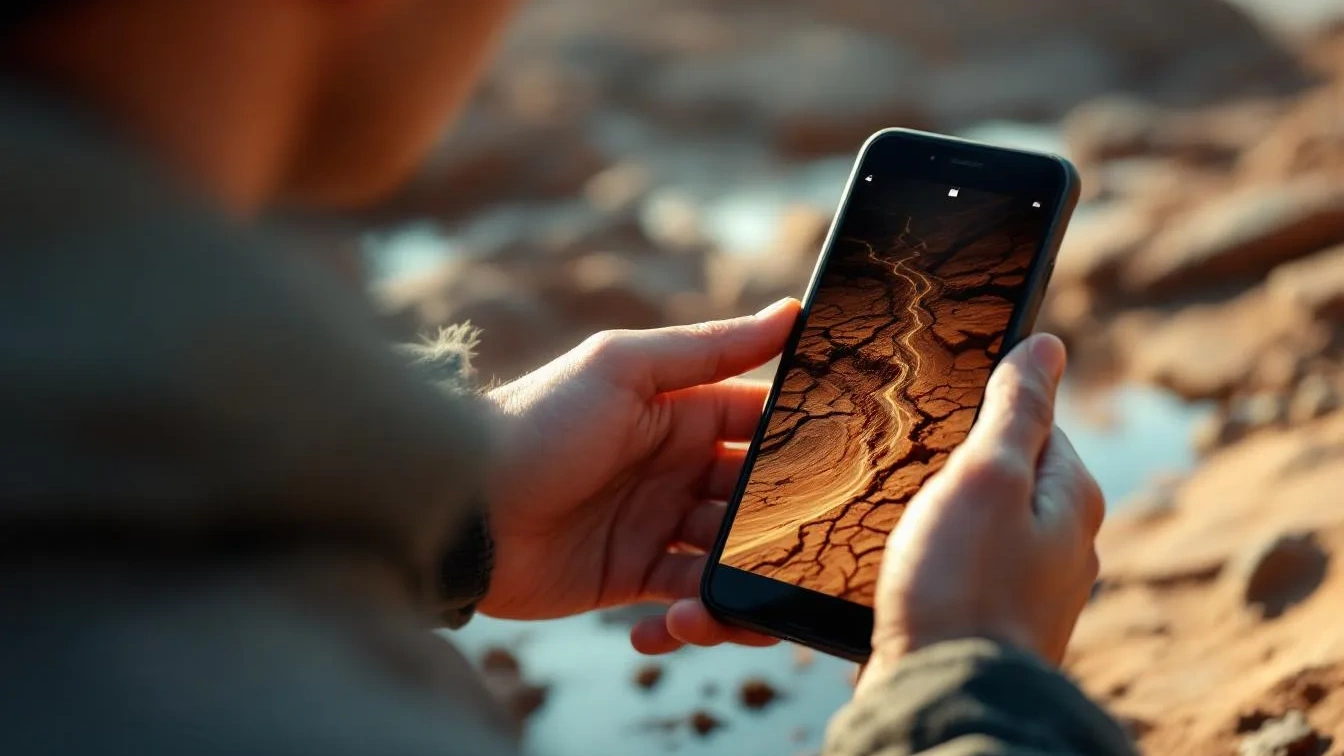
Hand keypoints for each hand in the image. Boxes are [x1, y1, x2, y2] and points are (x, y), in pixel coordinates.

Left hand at [479, 299, 801, 653]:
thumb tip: (791, 312)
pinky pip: (689, 604)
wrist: (458, 509)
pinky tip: (667, 629)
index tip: (851, 469)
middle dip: (781, 529)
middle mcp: (680, 469)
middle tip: (796, 558)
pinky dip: (693, 623)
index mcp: (683, 413)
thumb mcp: (620, 370)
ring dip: (739, 587)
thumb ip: (709, 349)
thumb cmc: (536, 423)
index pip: (763, 426)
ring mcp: (659, 526)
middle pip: (758, 501)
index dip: (804, 445)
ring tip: (713, 608)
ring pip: (733, 560)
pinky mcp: (635, 579)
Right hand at [858, 334, 1103, 696]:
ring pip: (977, 523)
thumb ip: (1016, 409)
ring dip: (938, 515)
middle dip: (956, 463)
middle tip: (904, 463)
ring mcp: (1025, 588)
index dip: (982, 405)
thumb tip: (1048, 345)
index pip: (1034, 420)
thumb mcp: (986, 475)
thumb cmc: (962, 587)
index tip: (934, 407)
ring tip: (895, 517)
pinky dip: (931, 557)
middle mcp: (1061, 544)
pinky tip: (899, 563)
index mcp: (1070, 498)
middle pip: (1003, 473)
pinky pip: (959, 568)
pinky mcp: (986, 621)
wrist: (941, 696)